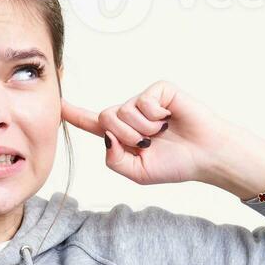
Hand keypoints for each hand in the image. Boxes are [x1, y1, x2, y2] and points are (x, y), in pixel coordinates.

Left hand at [60, 81, 232, 186]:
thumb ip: (114, 160)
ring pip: (123, 111)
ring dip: (143, 129)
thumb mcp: (138, 173)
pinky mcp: (160, 91)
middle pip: (106, 118)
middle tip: (148, 143)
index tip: (57, 104)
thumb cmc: (177, 164)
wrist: (207, 157)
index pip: (93, 123)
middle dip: (126, 136)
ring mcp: (145, 102)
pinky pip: (143, 102)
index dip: (74, 114)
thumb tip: (107, 136)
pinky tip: (170, 119)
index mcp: (124, 135)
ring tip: (163, 132)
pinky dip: (156, 116)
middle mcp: (131, 115)